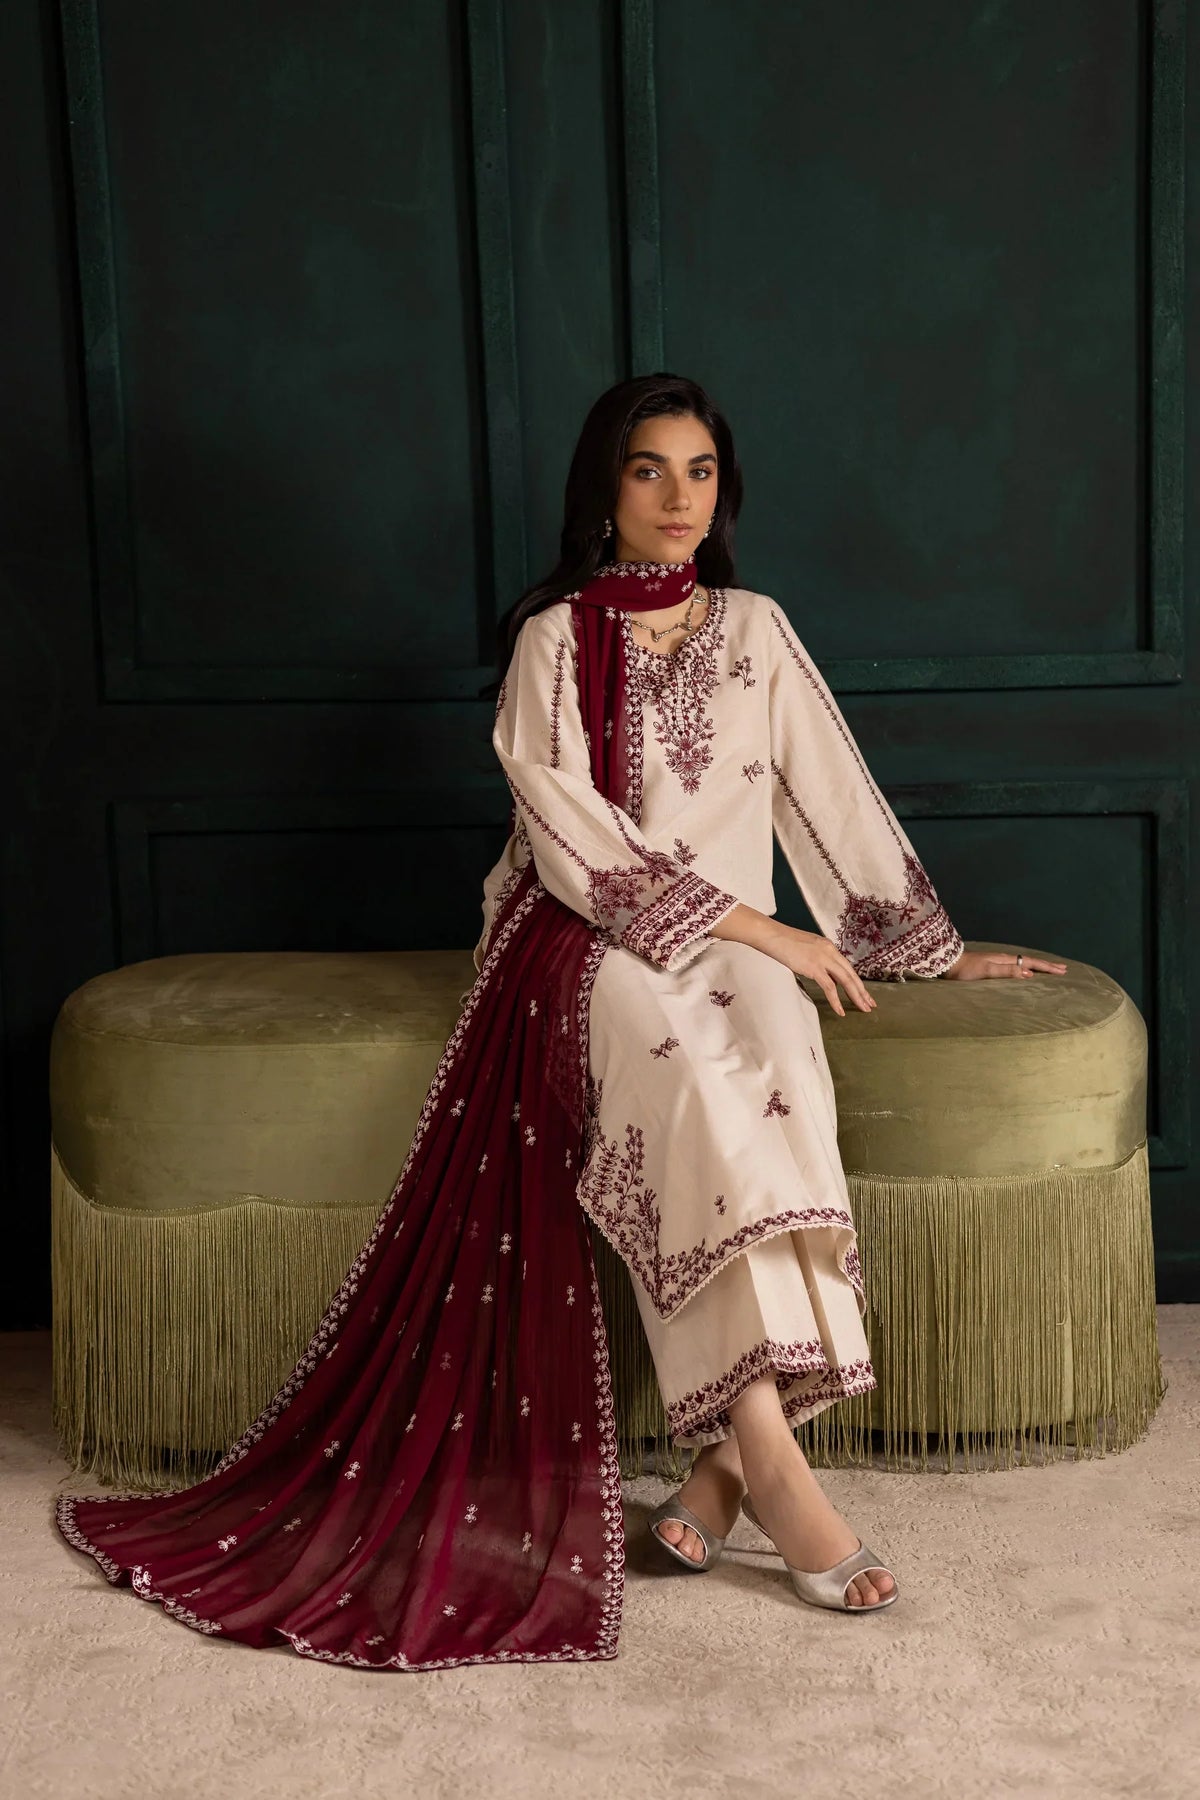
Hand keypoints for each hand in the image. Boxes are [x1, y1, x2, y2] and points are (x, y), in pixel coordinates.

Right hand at [761, 924, 875, 1016]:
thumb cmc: (783, 942)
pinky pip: (830, 987)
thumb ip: (816, 959)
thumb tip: (821, 972)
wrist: (772, 935)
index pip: (847, 967)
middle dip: (863, 991)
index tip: (865, 994)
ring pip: (846, 981)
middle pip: (851, 975)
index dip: (857, 982)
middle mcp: (829, 951)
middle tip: (871, 1005)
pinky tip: (840, 1010)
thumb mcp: (806, 949)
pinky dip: (836, 1000)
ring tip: (863, 1009)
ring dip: (855, 996)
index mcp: (828, 947)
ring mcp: (823, 959)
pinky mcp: (814, 967)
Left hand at [941, 949, 1067, 980]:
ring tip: (1049, 969)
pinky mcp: (991, 966)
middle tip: (1063, 969)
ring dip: (1038, 966)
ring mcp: (997, 962)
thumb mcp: (987, 972)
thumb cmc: (965, 971)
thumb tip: (1030, 973)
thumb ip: (1007, 972)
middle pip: (1030, 961)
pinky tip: (1025, 971)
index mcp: (1005, 959)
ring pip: (1024, 962)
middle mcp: (1004, 959)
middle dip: (1047, 965)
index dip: (1047, 967)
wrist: (947, 964)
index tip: (1062, 971)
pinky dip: (1026, 968)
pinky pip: (1015, 966)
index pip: (1032, 963)